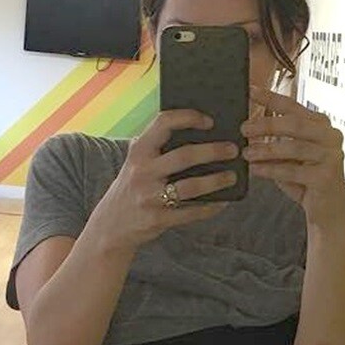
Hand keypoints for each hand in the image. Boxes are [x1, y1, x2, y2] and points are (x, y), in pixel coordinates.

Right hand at [96, 109, 235, 248]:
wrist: (110, 226)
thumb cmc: (132, 189)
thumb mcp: (136, 163)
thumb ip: (157, 148)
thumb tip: (200, 136)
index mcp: (138, 151)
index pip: (164, 123)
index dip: (189, 117)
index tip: (210, 121)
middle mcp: (142, 172)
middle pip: (184, 156)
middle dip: (213, 151)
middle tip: (233, 150)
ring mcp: (149, 197)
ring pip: (191, 187)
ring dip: (216, 181)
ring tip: (232, 177)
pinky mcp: (157, 219)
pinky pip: (190, 213)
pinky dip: (209, 208)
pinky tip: (221, 202)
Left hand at [241, 85, 344, 238]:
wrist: (327, 212)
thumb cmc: (305, 181)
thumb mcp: (290, 157)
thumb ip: (277, 140)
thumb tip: (248, 127)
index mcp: (322, 125)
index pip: (293, 106)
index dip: (271, 97)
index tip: (250, 90)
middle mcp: (331, 136)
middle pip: (294, 124)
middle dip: (265, 125)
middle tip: (243, 129)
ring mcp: (332, 156)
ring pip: (292, 148)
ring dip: (265, 150)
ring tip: (245, 153)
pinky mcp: (326, 177)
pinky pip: (292, 171)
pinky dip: (270, 170)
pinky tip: (254, 170)